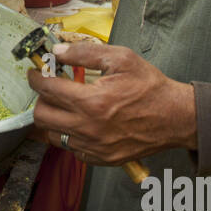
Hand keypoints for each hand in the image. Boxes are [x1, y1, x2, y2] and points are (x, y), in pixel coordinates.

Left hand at [27, 42, 196, 166]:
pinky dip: (70, 135)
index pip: (47, 90)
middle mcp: (89, 128)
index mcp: (92, 101)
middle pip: (41, 117)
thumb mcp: (121, 59)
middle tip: (50, 90)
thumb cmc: (150, 86)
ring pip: (53, 135)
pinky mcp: (101, 158)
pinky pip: (72, 149)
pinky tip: (82, 122)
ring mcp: (94, 147)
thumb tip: (57, 51)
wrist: (175, 117)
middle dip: (40, 100)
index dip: (36, 78)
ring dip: (53, 119)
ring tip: (65, 106)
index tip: (35, 73)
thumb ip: (85, 53)